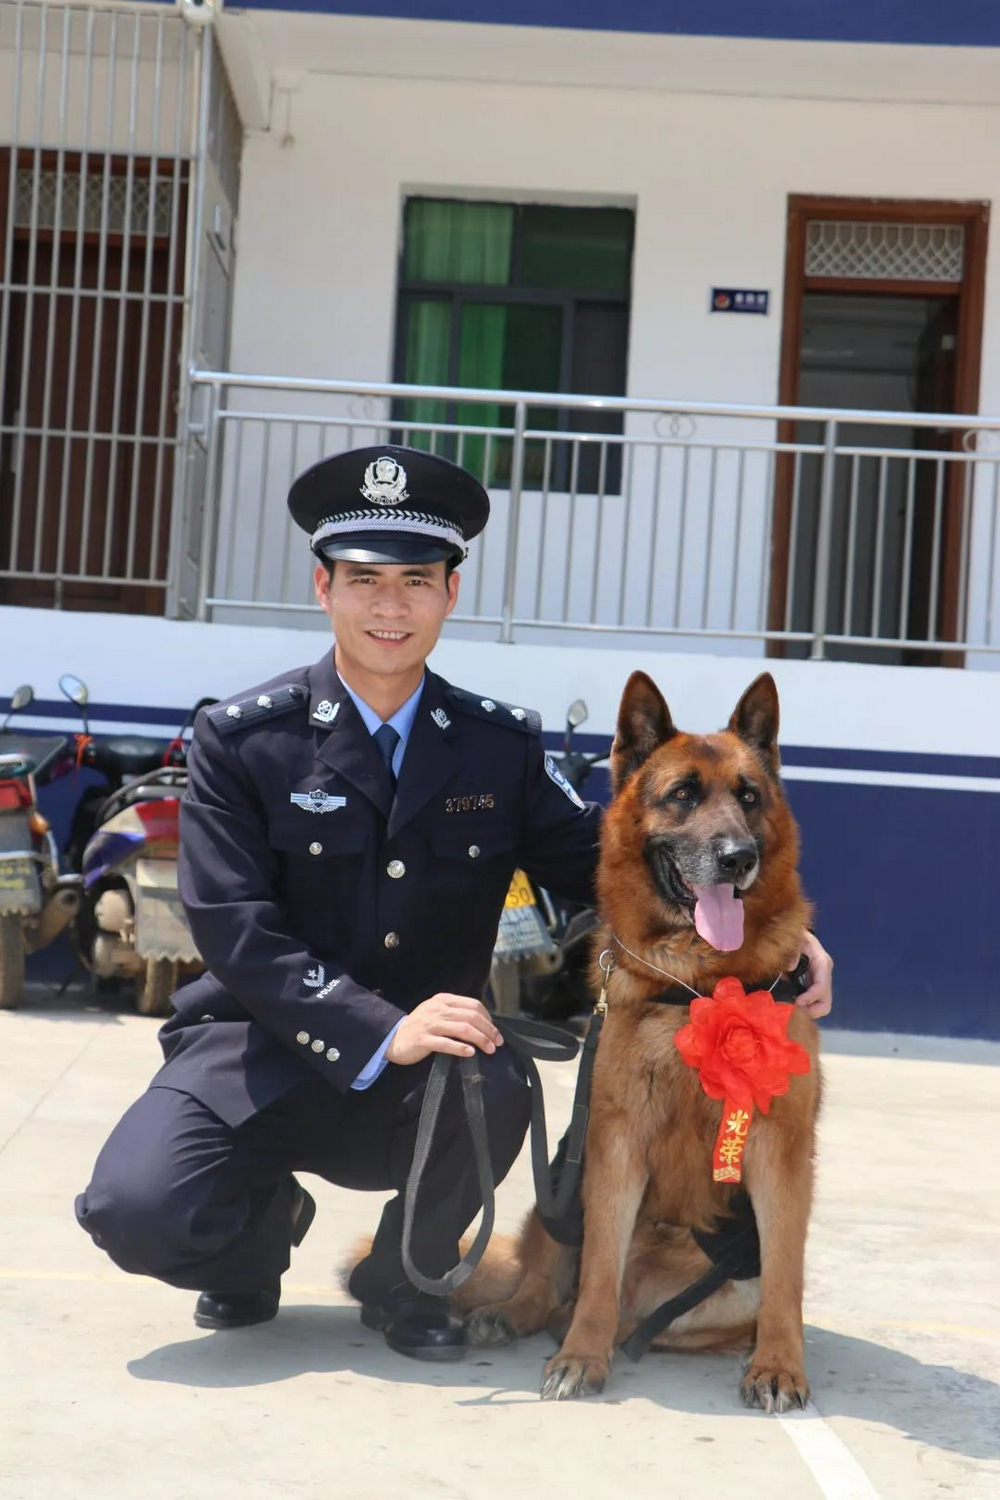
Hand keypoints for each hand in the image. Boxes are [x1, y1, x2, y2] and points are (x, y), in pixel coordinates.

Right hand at [385, 993, 503, 1065]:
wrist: (392, 1038)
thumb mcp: (436, 1012)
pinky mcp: (423, 1040)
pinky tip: (470, 1053)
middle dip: (488, 1030)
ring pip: (463, 1029)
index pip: (473, 1005)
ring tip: (490, 1049)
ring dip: (480, 1040)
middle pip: (471, 1017)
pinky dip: (461, 1048)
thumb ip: (455, 1012)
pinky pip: (446, 1044)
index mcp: (443, 1000)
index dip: (488, 1018)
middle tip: (498, 1043)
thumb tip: (482, 1022)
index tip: (495, 1031)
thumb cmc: (419, 1026)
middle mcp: (438, 1009)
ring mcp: (430, 1024)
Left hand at [790, 929, 832, 1018]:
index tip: (797, 1002)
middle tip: (795, 1009)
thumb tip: (791, 967)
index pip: (821, 987)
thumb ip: (794, 950)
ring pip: (821, 1005)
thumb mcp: (797, 937)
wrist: (798, 935)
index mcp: (822, 963)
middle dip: (812, 1010)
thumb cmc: (797, 935)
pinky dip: (805, 1007)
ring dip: (808, 1010)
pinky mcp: (813, 985)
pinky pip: (813, 1002)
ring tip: (792, 1006)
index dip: (811, 998)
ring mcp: (820, 981)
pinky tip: (792, 1002)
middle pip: (826, 1003)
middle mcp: (824, 975)